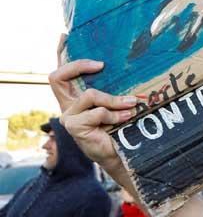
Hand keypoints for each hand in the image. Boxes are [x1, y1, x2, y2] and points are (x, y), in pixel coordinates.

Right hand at [52, 56, 137, 185]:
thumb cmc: (118, 127)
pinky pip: (97, 112)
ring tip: (131, 105)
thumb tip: (129, 69)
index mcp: (74, 98)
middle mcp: (68, 106)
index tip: (100, 63)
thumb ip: (112, 90)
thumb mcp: (114, 104)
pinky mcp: (74, 127)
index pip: (60, 76)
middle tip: (102, 65)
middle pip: (56, 77)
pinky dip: (114, 114)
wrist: (119, 153)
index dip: (73, 64)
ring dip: (114, 100)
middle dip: (79, 66)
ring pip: (89, 95)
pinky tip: (125, 118)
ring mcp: (69, 116)